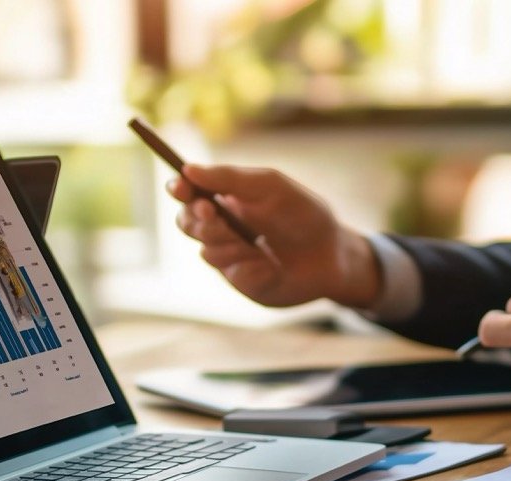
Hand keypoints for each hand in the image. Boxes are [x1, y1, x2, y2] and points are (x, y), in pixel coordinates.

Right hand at [168, 164, 381, 308]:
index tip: (178, 187)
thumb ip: (230, 178)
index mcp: (226, 200)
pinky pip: (234, 276)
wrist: (332, 253)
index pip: (188, 193)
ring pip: (208, 251)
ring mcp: (231, 257)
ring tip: (257, 244)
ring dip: (229, 244)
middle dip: (198, 220)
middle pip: (186, 223)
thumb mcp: (270, 187)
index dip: (178, 188)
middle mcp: (223, 228)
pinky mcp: (244, 282)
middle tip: (213, 215)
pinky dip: (253, 268)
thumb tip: (188, 169)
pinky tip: (273, 267)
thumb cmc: (302, 213)